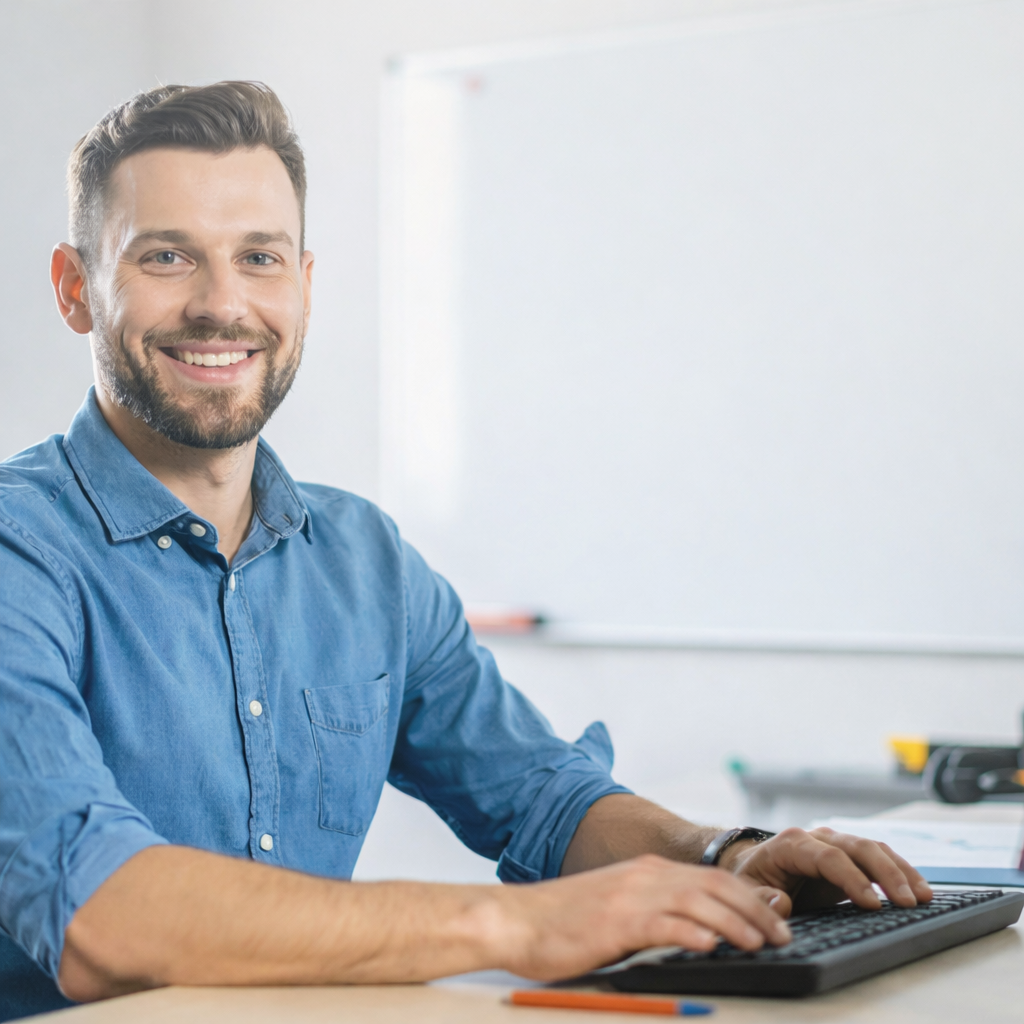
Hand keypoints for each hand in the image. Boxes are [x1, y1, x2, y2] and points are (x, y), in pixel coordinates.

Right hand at [493, 854, 791, 980]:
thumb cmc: (564, 922)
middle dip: (753, 908)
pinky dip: (691, 931)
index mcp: (645, 872)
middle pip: (712, 886)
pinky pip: (662, 923)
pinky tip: (712, 944)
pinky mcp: (615, 922)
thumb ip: (654, 912)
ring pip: (696, 901)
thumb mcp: (617, 908)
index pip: (709, 877)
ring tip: (762, 941)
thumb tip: (698, 932)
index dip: (747, 896)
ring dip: (735, 921)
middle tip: (783, 932)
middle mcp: (643, 876)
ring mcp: (629, 896)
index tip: (775, 916)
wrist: (516, 920)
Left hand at [722, 827, 932, 914]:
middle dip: (885, 872)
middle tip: (909, 901)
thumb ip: (760, 898)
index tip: (873, 904)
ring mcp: (835, 844)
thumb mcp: (745, 891)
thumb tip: (781, 903)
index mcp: (790, 844)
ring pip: (873, 848)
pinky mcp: (850, 857)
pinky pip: (879, 858)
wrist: (754, 869)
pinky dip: (900, 871)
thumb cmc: (750, 881)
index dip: (851, 879)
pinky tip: (919, 889)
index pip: (827, 857)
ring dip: (900, 870)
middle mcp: (817, 838)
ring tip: (924, 896)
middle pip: (857, 847)